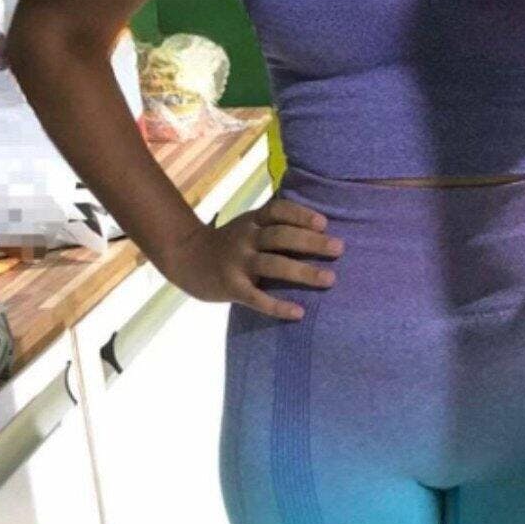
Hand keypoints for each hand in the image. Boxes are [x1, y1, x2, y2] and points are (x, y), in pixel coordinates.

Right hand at [152, 196, 344, 320]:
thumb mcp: (247, 227)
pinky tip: (298, 312)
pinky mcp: (232, 287)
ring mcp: (238, 262)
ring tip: (329, 279)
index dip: (301, 215)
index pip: (278, 210)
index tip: (323, 223)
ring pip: (274, 265)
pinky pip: (258, 298)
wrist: (186, 259)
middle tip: (339, 248)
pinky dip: (278, 306)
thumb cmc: (228, 245)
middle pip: (281, 236)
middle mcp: (245, 238)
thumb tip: (318, 232)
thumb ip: (273, 227)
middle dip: (311, 242)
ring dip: (303, 271)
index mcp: (252, 221)